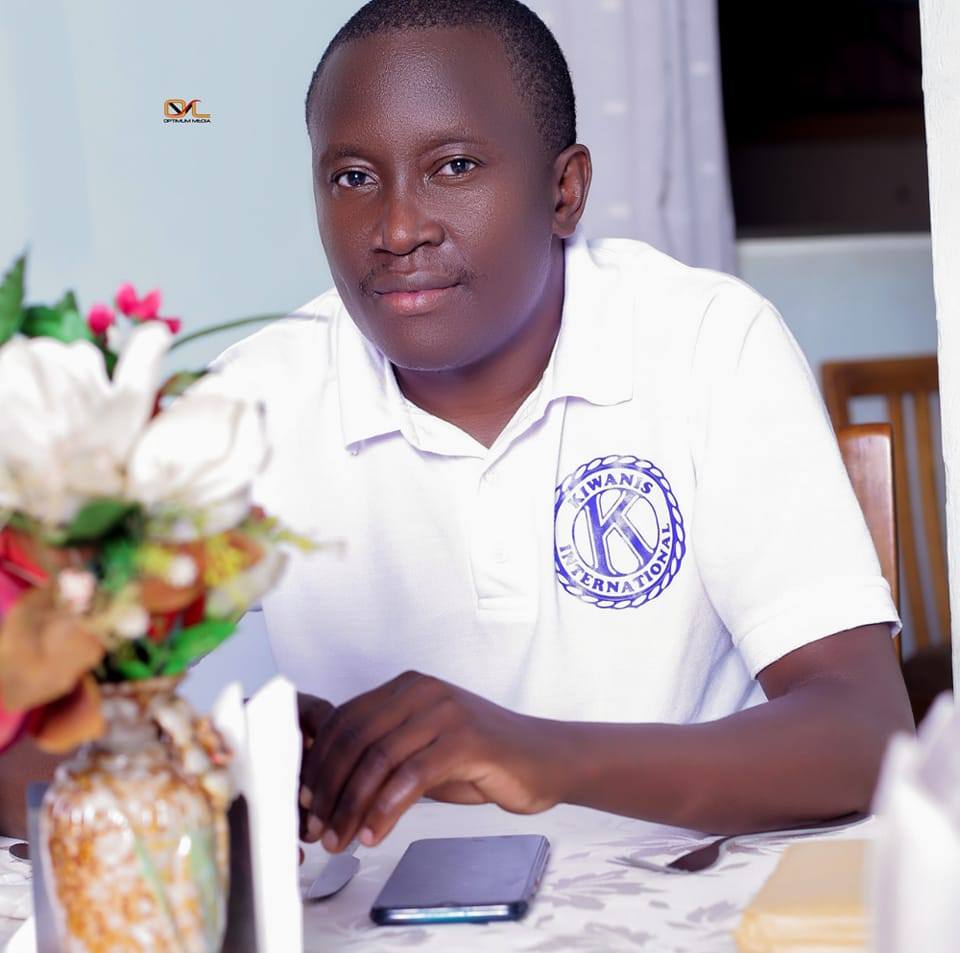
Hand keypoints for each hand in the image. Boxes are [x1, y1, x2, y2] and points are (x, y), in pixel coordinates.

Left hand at [297, 672, 568, 851]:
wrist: (542, 759)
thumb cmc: (481, 758)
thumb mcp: (422, 750)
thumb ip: (384, 757)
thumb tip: (330, 791)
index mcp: (406, 686)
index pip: (345, 719)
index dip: (319, 763)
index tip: (305, 801)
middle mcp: (422, 690)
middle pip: (356, 738)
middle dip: (330, 789)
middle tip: (318, 829)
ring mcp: (445, 711)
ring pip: (379, 757)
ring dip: (353, 805)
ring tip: (342, 838)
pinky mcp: (467, 739)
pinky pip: (413, 775)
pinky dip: (386, 809)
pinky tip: (375, 833)